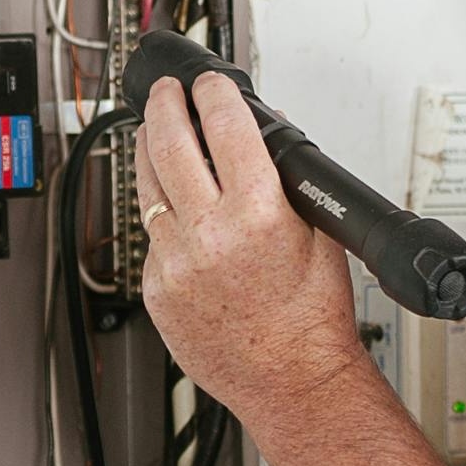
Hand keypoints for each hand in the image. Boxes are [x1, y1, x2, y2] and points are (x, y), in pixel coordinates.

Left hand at [136, 73, 362, 421]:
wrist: (291, 381)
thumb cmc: (312, 318)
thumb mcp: (319, 234)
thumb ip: (288, 180)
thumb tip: (264, 136)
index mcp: (258, 214)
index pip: (225, 127)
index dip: (213, 94)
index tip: (208, 84)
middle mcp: (210, 235)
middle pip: (170, 145)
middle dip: (165, 107)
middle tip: (167, 93)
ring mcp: (176, 263)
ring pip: (147, 187)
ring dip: (149, 151)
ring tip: (155, 133)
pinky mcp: (156, 290)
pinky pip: (150, 236)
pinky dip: (161, 214)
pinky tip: (175, 208)